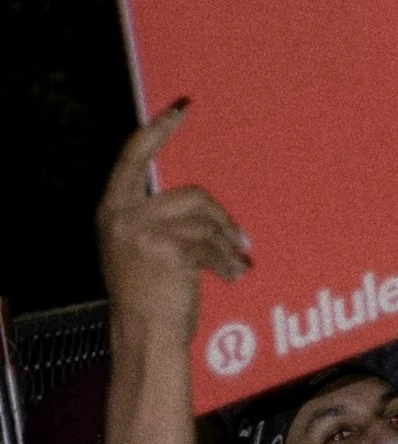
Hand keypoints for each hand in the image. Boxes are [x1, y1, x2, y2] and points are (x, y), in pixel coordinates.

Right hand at [98, 105, 249, 346]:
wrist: (144, 335)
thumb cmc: (149, 298)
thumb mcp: (139, 250)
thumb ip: (156, 221)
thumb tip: (202, 207)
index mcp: (112, 210)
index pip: (132, 156)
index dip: (158, 130)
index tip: (182, 108)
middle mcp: (121, 215)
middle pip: (191, 194)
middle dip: (221, 219)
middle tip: (240, 241)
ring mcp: (142, 230)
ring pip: (206, 221)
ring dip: (228, 245)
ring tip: (236, 265)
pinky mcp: (167, 248)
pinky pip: (213, 244)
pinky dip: (230, 262)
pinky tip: (234, 276)